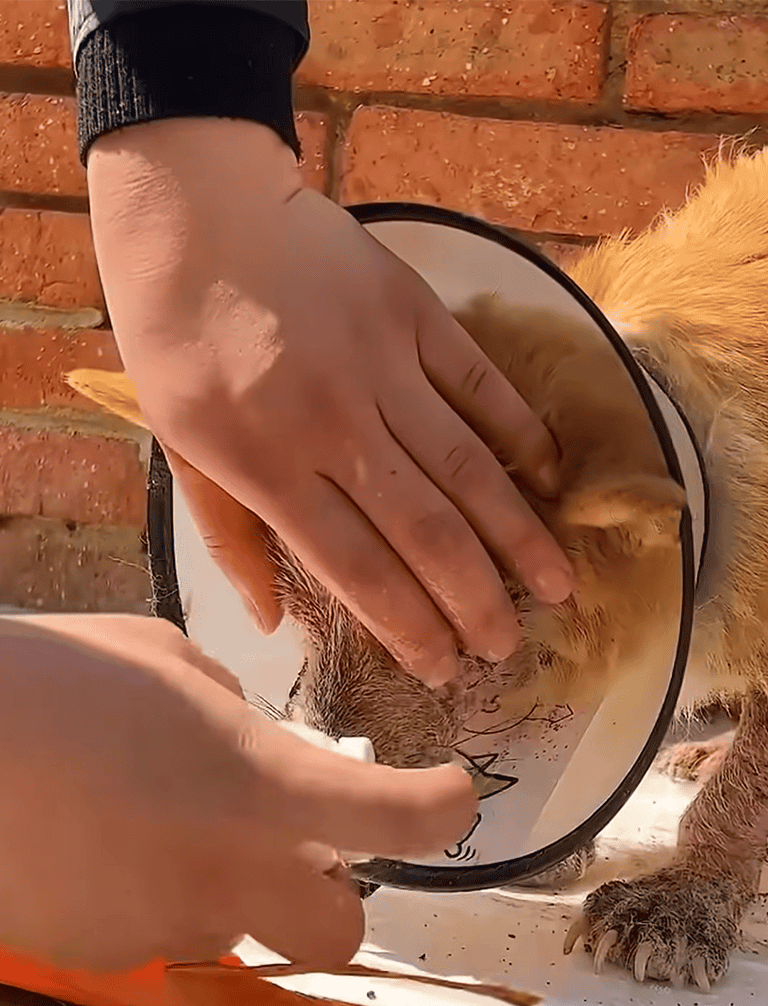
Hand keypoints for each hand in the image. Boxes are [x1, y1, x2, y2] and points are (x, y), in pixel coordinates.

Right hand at [0, 614, 475, 971]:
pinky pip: (163, 922)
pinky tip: (109, 831)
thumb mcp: (169, 661)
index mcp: (257, 782)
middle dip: (329, 888)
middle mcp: (226, 870)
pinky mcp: (104, 949)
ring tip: (158, 808)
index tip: (451, 794)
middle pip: (337, 930)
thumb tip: (251, 734)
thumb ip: (233, 707)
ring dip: (229, 875)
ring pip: (238, 920)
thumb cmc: (60, 676)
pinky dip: (159, 885)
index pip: (392, 819)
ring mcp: (163, 922)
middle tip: (289, 832)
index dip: (439, 811)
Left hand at [87, 118, 573, 684]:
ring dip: (517, 534)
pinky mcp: (413, 312)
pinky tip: (551, 477)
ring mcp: (382, 364)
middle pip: (424, 531)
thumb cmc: (176, 339)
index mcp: (267, 464)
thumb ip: (228, 537)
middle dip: (474, 600)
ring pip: (468, 468)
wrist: (195, 213)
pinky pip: (482, 383)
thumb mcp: (176, 447)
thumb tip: (269, 624)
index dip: (409, 626)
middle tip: (507, 647)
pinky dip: (521, 432)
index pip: (356, 568)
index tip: (443, 667)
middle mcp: (334, 423)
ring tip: (555, 586)